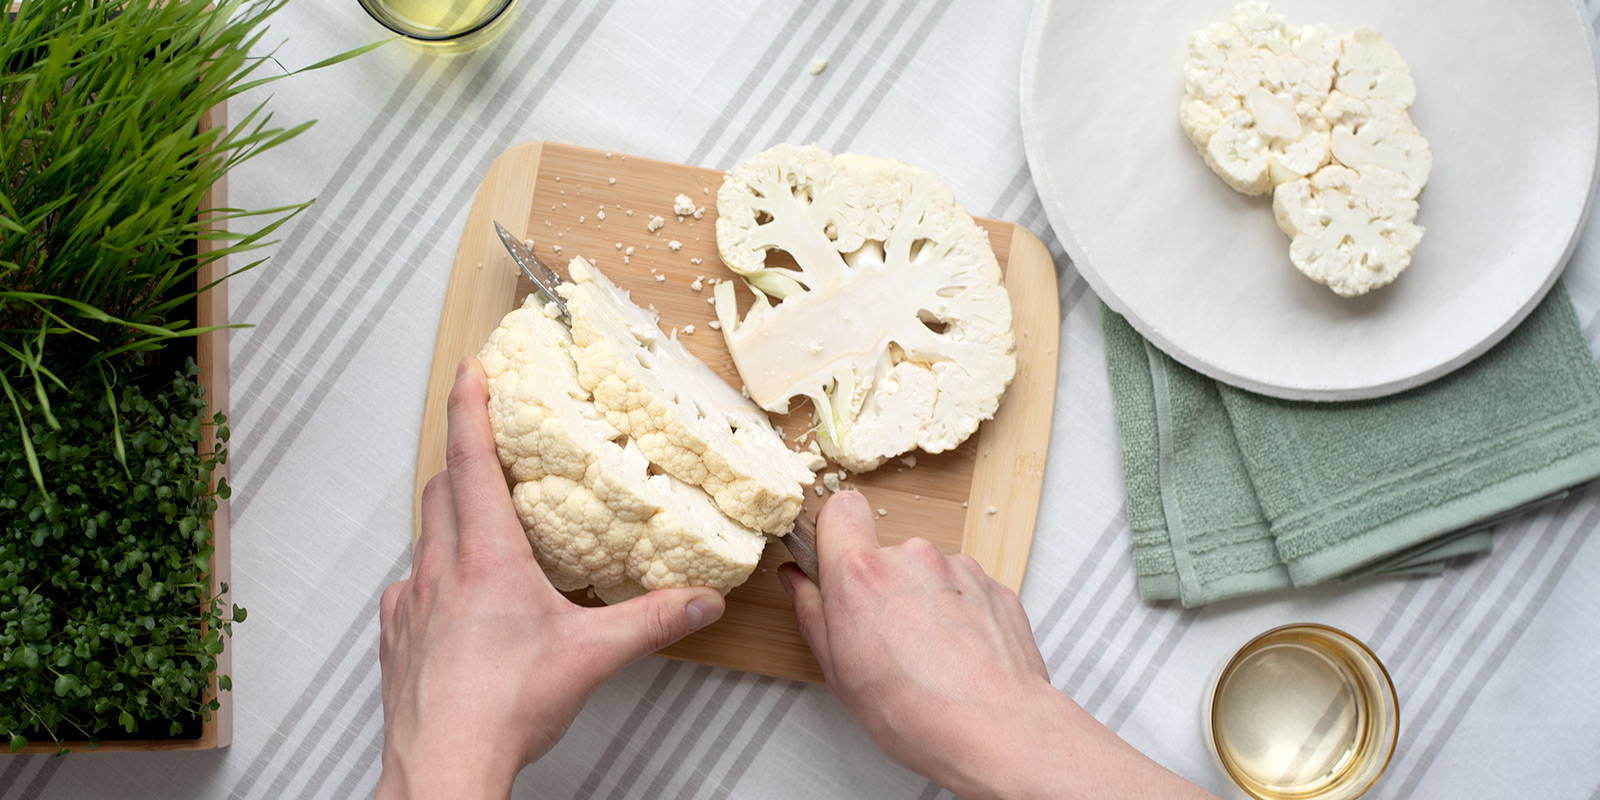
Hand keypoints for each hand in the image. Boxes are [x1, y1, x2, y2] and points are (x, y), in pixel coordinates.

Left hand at [376, 358, 725, 798]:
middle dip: (462, 459)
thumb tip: (699, 601)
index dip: (473, 408)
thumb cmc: (502, 710)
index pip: (472, 462)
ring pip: (424, 536)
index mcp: (486, 559)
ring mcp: (411, 603)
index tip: (473, 372)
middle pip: (441, 489)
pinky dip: (431, 575)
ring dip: (448, 517)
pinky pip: (409, 586)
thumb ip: (653, 620)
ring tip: (478, 523)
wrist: (443, 767)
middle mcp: (440, 570)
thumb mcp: (593, 656)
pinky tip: (453, 598)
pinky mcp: (398, 636)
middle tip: (486, 443)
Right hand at [779, 491, 1213, 799]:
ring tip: (931, 655)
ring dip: (924, 601)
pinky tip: (960, 655)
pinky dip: (959, 614)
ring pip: (927, 573)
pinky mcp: (994, 585)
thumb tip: (797, 581)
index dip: (836, 531)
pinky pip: (963, 590)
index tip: (834, 559)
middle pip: (885, 553)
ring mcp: (958, 568)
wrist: (996, 729)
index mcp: (861, 574)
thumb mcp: (838, 670)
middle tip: (886, 638)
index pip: (841, 509)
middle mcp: (911, 557)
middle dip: (882, 585)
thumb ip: (812, 612)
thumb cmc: (915, 711)